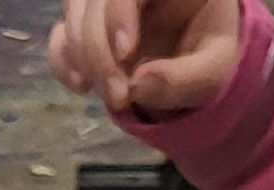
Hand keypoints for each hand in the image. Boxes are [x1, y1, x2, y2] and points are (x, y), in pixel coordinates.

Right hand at [48, 0, 238, 120]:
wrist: (194, 60)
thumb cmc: (207, 54)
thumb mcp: (213, 71)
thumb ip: (185, 79)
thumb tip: (138, 85)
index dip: (117, 12)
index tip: (125, 54)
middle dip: (98, 50)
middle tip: (118, 96)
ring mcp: (103, 0)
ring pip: (73, 13)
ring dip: (83, 59)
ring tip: (111, 96)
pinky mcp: (85, 22)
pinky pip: (60, 34)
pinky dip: (63, 62)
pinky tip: (82, 86)